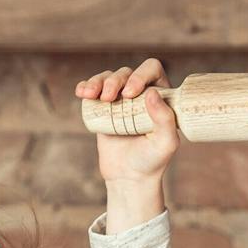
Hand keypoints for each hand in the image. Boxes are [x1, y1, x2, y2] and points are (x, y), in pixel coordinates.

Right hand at [74, 58, 177, 230]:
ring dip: (98, 81)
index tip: (130, 93)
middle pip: (126, 72)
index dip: (140, 74)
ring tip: (91, 95)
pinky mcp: (103, 108)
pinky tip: (81, 92)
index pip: (152, 70)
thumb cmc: (152, 161)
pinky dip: (86, 86)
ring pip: (108, 77)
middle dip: (115, 80)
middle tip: (109, 98)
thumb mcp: (165, 143)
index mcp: (160, 96)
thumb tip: (152, 93)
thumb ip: (166, 119)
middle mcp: (140, 94)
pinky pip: (93, 89)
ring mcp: (120, 100)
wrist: (129, 177)